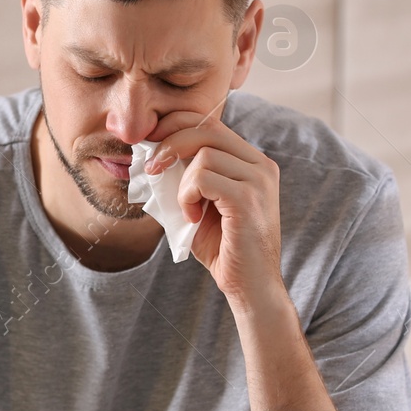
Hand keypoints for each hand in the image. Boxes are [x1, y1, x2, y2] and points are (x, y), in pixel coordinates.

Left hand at [145, 110, 284, 311]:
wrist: (249, 287)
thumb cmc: (223, 248)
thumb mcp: (198, 204)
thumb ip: (183, 177)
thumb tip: (149, 153)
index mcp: (251, 162)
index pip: (211, 123)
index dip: (176, 125)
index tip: (152, 142)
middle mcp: (260, 165)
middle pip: (207, 127)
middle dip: (170, 141)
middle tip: (152, 167)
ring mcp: (258, 181)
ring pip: (203, 154)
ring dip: (182, 182)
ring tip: (187, 209)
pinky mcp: (248, 199)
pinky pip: (203, 178)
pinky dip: (188, 196)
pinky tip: (193, 217)